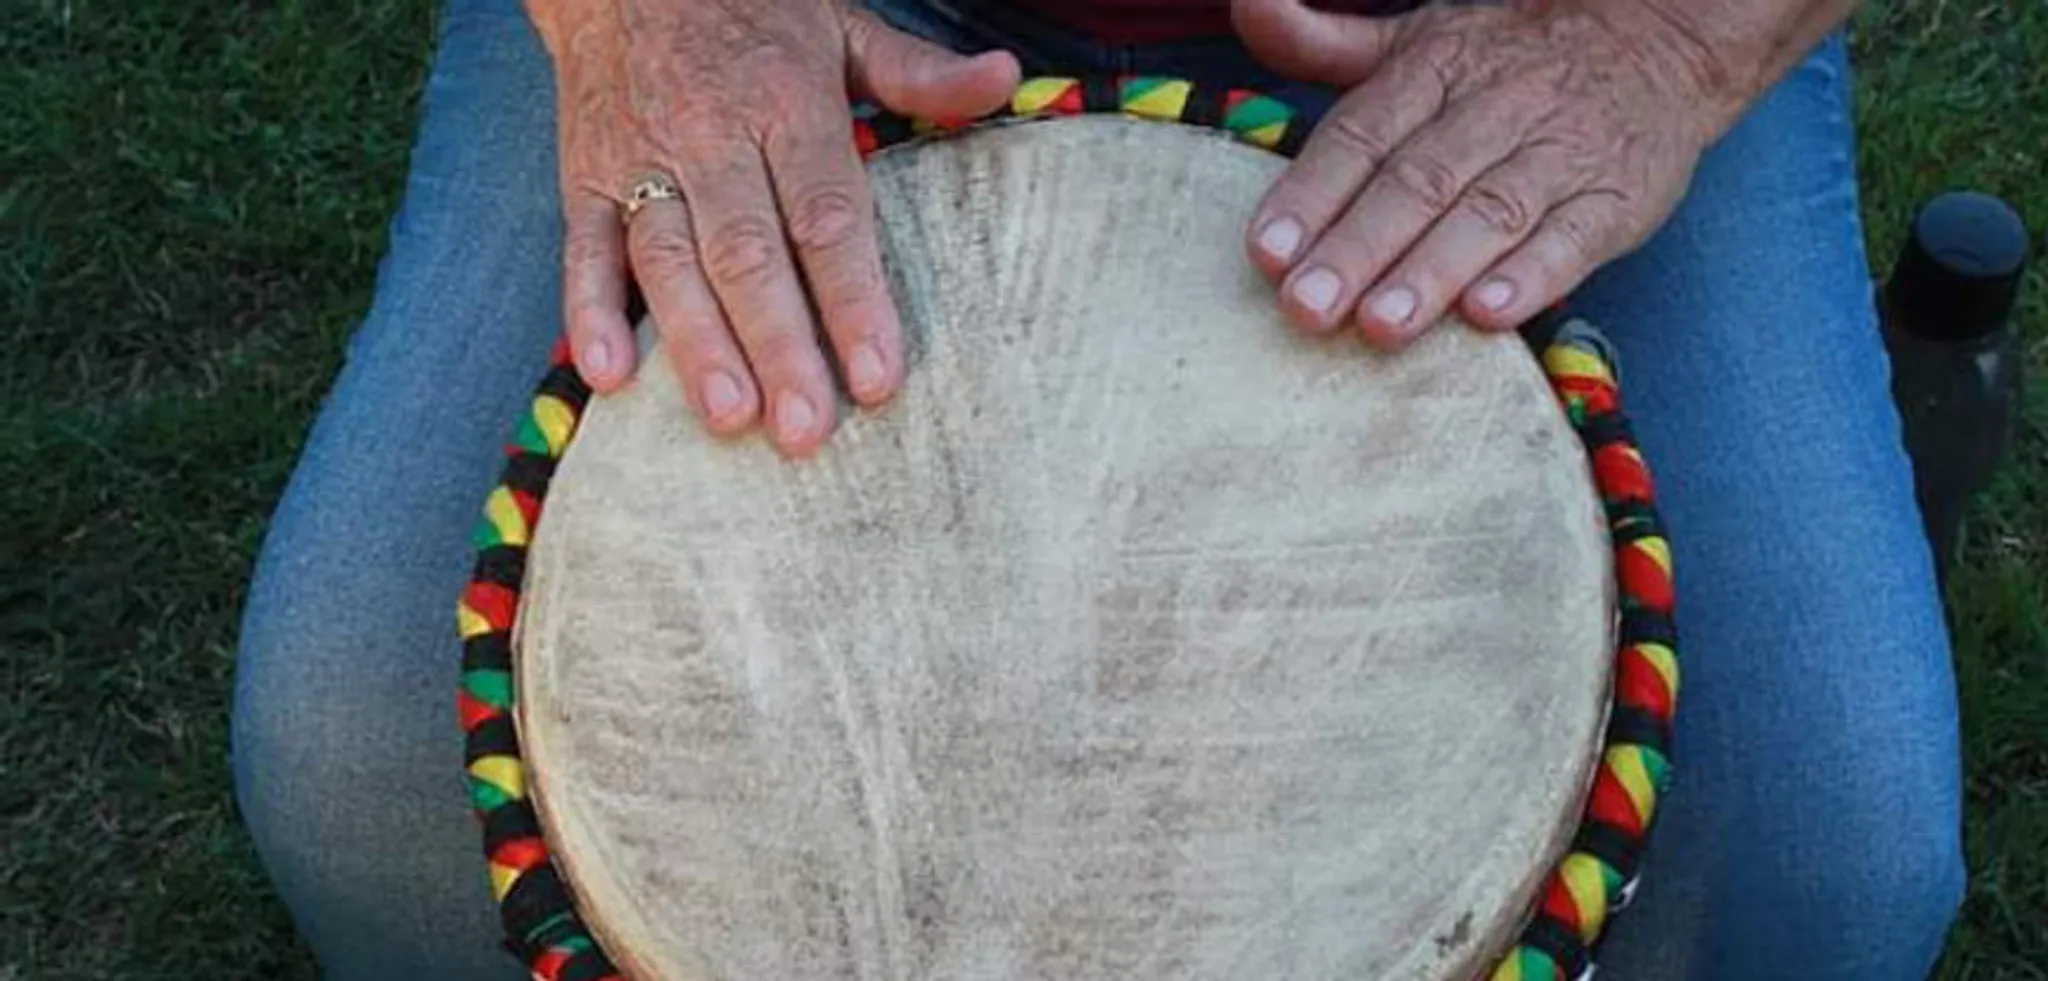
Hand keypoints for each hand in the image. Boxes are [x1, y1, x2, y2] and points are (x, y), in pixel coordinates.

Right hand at [530, 0, 1019, 455]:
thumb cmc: (750, 10)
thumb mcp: (840, 25)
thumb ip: (917, 72)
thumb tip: (1003, 80)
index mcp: (787, 104)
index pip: (827, 215)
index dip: (853, 298)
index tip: (878, 377)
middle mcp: (712, 137)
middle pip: (749, 255)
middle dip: (779, 346)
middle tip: (807, 429)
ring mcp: (642, 160)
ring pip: (669, 262)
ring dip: (697, 344)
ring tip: (729, 416)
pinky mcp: (586, 178)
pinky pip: (585, 250)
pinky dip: (589, 312)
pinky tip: (609, 376)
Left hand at [1233, 0, 1734, 347]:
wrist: (1657, 41)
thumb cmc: (1505, 61)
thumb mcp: (1415, 41)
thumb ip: (1323, 41)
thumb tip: (1247, 6)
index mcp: (1435, 69)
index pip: (1363, 133)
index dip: (1313, 192)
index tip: (1267, 250)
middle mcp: (1494, 107)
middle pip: (1418, 181)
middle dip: (1358, 247)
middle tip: (1308, 307)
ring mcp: (1560, 153)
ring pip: (1490, 213)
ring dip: (1433, 270)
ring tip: (1381, 325)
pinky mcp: (1617, 198)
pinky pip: (1575, 237)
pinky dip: (1533, 276)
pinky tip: (1488, 315)